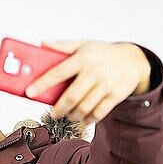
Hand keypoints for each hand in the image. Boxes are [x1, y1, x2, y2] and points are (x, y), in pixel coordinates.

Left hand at [25, 40, 150, 123]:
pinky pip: (98, 113)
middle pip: (72, 97)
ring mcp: (106, 85)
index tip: (29, 92)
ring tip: (68, 114)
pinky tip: (83, 117)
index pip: (58, 72)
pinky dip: (88, 119)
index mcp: (83, 58)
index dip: (42, 84)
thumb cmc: (102, 53)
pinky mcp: (116, 96)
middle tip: (53, 112)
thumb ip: (62, 46)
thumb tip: (41, 44)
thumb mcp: (83, 45)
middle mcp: (95, 71)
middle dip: (59, 109)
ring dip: (72, 115)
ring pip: (84, 108)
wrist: (133, 60)